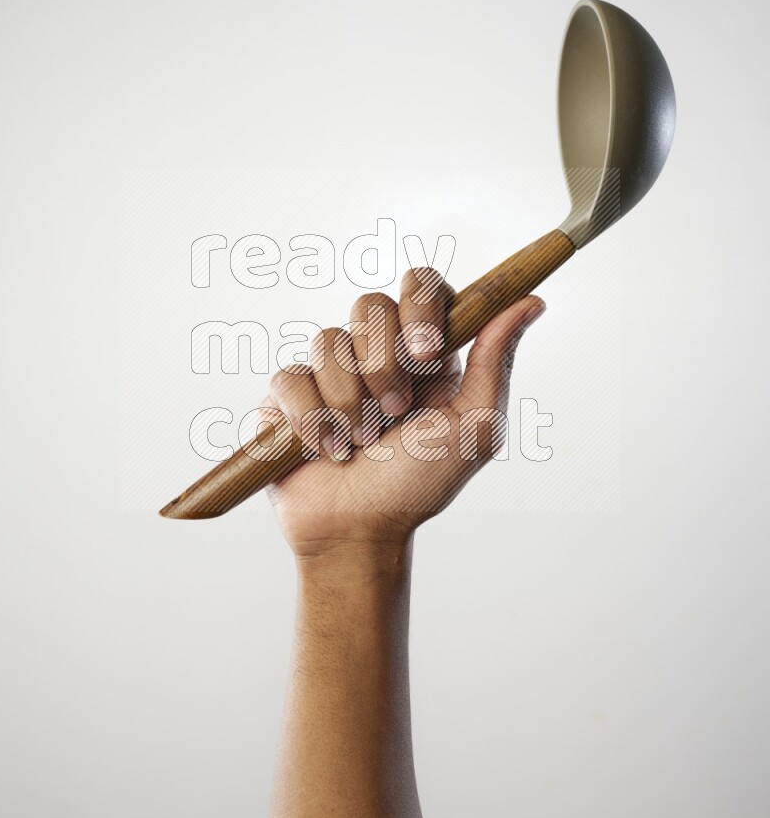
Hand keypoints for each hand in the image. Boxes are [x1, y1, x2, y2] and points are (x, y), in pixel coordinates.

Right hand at [261, 267, 544, 557]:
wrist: (359, 532)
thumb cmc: (419, 485)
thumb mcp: (474, 427)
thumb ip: (495, 361)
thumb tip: (530, 303)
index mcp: (424, 351)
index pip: (421, 285)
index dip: (420, 307)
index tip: (426, 351)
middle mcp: (374, 352)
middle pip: (369, 304)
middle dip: (382, 364)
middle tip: (394, 412)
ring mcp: (327, 371)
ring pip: (327, 341)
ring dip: (349, 402)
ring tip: (361, 442)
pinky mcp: (286, 395)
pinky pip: (290, 377)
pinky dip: (313, 421)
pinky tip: (326, 451)